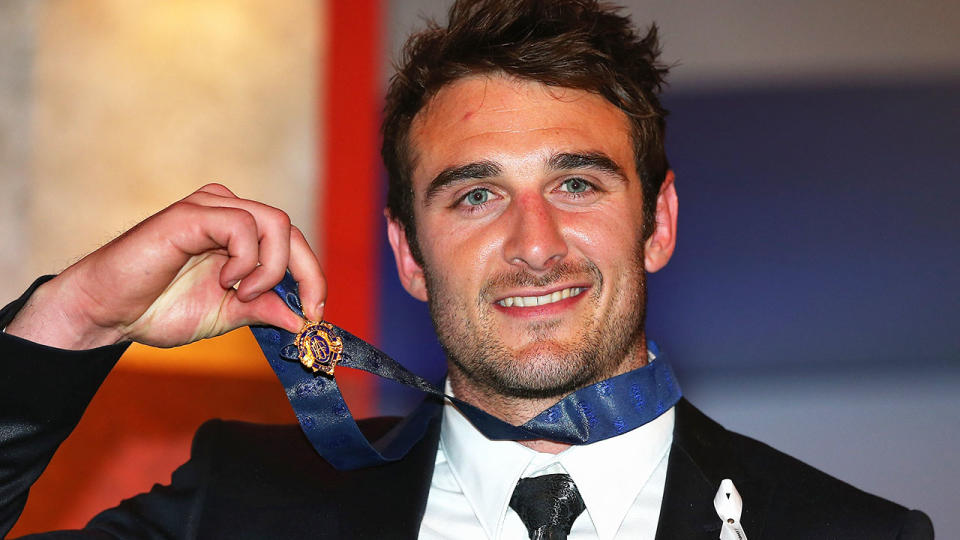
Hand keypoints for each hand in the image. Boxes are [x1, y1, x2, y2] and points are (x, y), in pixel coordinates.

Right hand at [6, 184, 324, 349]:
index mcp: (238, 234)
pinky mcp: (191, 215)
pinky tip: (225, 281)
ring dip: (270, 269)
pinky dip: (245, 259)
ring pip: (274, 222)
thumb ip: (265, 309)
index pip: (292, 243)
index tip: (316, 313)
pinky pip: (242, 226)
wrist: (108, 312)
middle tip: (305, 310)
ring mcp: (210, 209)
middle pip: (290, 229)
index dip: (312, 276)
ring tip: (242, 294)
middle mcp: (227, 212)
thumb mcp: (227, 315)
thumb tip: (303, 320)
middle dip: (308, 273)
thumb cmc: (158, 308)